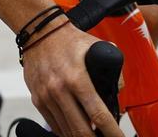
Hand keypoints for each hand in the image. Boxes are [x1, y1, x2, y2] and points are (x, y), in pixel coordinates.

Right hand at [22, 22, 123, 136]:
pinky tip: (76, 130)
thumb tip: (119, 90)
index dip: (111, 132)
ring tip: (93, 135)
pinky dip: (66, 131)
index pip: (98, 114)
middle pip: (81, 130)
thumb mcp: (96, 48)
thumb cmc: (68, 39)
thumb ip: (111, 69)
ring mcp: (46, 97)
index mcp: (77, 78)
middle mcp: (59, 90)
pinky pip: (54, 124)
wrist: (39, 31)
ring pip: (67, 131)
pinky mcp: (37, 99)